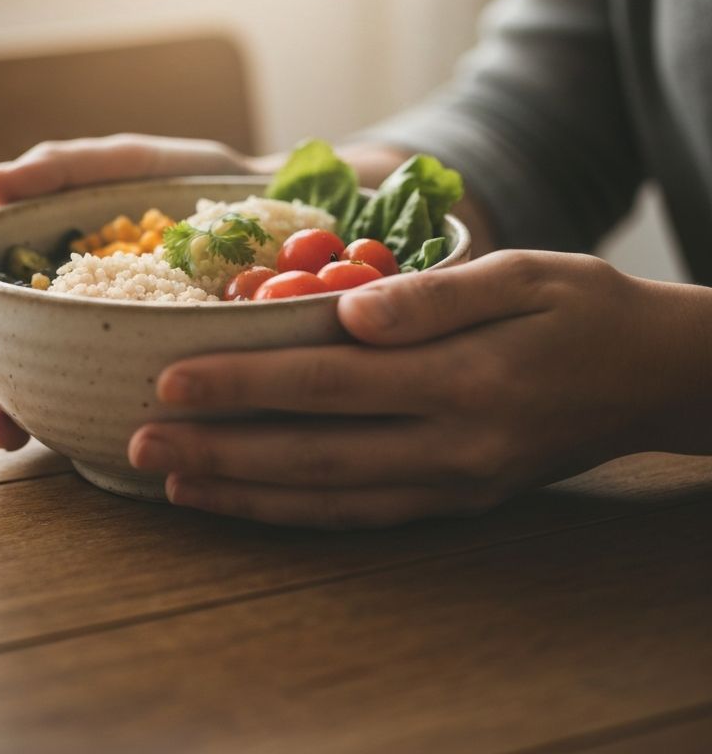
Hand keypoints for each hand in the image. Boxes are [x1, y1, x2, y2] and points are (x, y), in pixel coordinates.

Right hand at [0, 133, 259, 446]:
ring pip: (39, 377)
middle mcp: (74, 303)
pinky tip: (58, 440)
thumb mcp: (132, 164)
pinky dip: (70, 419)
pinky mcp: (148, 369)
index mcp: (57, 254)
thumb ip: (65, 168)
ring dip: (8, 408)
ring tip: (2, 433)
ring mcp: (107, 339)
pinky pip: (100, 398)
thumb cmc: (200, 182)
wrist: (285, 216)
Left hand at [128, 251, 711, 528]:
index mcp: (465, 377)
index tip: (169, 379)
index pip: (328, 380)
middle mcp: (452, 444)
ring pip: (328, 498)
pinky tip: (242, 503)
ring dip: (242, 493)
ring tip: (168, 483)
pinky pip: (361, 515)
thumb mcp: (525, 274)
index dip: (244, 382)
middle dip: (219, 449)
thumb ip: (435, 295)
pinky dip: (294, 514)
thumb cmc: (582, 307)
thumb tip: (349, 310)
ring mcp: (454, 483)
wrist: (650, 375)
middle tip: (138, 443)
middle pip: (312, 451)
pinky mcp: (455, 499)